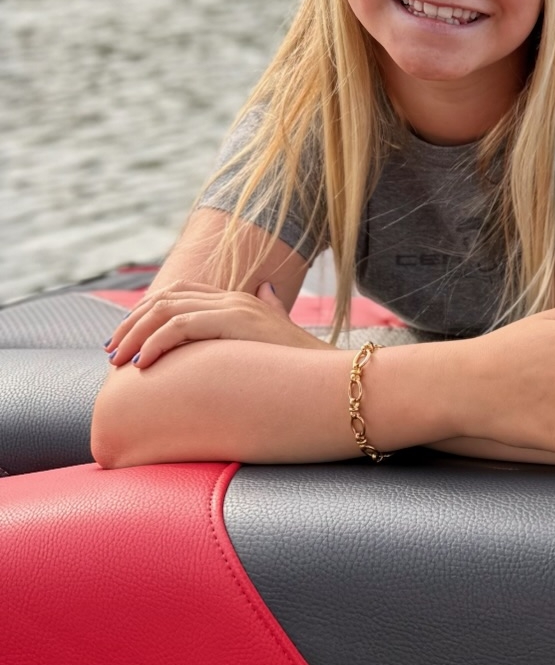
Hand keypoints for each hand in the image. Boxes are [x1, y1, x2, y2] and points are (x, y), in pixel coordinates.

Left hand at [104, 281, 319, 369]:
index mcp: (239, 299)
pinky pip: (179, 327)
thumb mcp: (282, 332)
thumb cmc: (305, 365)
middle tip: (112, 352)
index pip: (179, 293)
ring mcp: (233, 307)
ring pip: (164, 311)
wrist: (331, 376)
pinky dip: (154, 343)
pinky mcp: (233, 322)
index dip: (146, 312)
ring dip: (135, 336)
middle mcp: (233, 297)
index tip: (127, 340)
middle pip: (164, 299)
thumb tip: (267, 288)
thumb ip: (271, 308)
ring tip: (119, 360)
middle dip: (131, 324)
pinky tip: (143, 364)